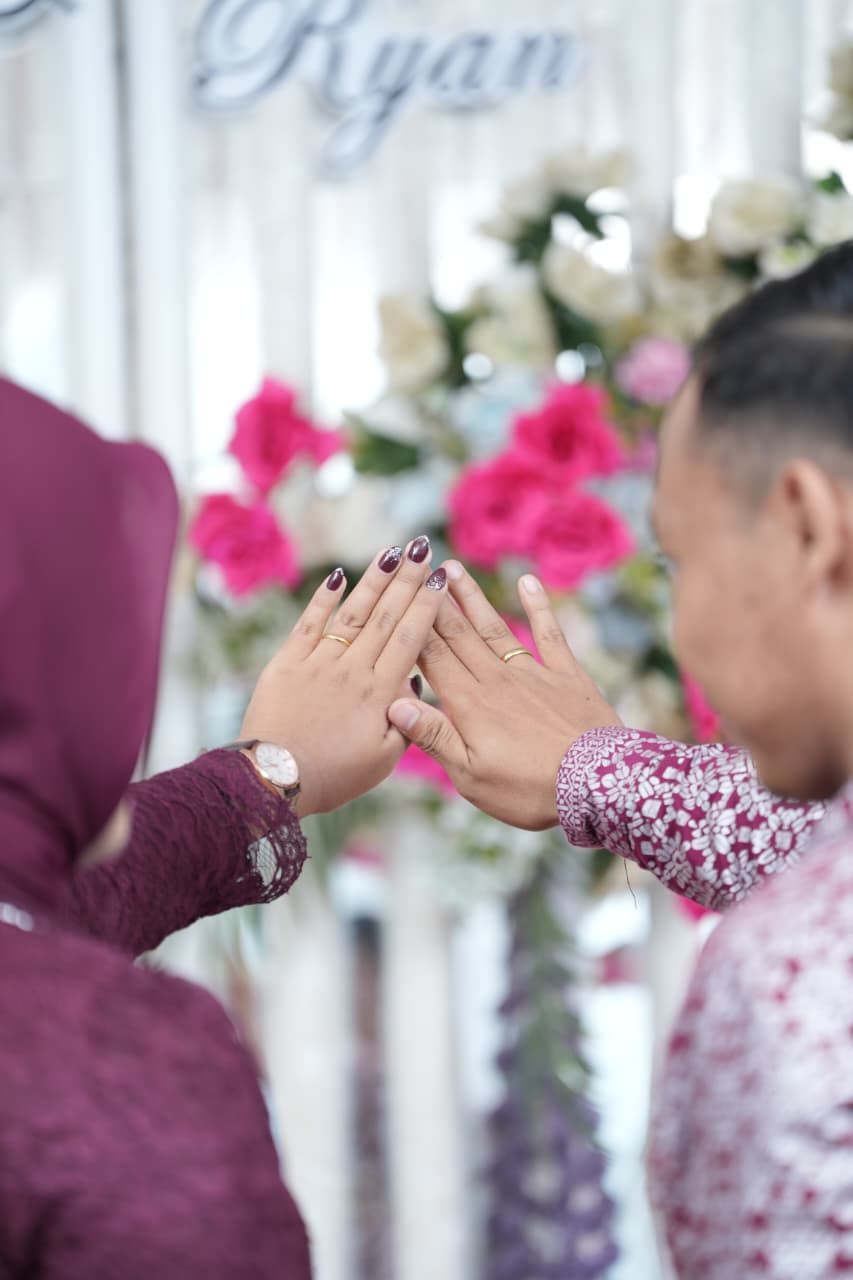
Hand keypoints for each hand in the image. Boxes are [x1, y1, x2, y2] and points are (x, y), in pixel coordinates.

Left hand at [240, 539, 447, 816]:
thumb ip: (406, 719)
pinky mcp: (287, 663)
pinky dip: (323, 599)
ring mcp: (318, 663)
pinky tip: (337, 577)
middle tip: (421, 547)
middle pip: (386, 616)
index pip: (410, 638)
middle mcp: (353, 670)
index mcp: (381, 693)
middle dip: (406, 579)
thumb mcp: (383, 759)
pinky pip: (309, 623)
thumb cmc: (335, 776)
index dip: (426, 605)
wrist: (275, 779)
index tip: (439, 578)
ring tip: (390, 551)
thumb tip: (413, 683)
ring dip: (373, 580)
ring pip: (352, 613)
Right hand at [387, 562, 620, 829]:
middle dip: (435, 601)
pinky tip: (527, 582)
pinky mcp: (567, 676)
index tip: (397, 596)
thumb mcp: (472, 776)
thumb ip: (434, 737)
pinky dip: (539, 606)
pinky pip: (549, 633)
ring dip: (472, 597)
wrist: (600, 786)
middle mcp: (497, 680)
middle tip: (418, 567)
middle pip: (458, 634)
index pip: (431, 656)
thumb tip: (394, 703)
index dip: (412, 625)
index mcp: (469, 705)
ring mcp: (533, 674)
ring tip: (453, 568)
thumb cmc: (530, 790)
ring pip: (494, 627)